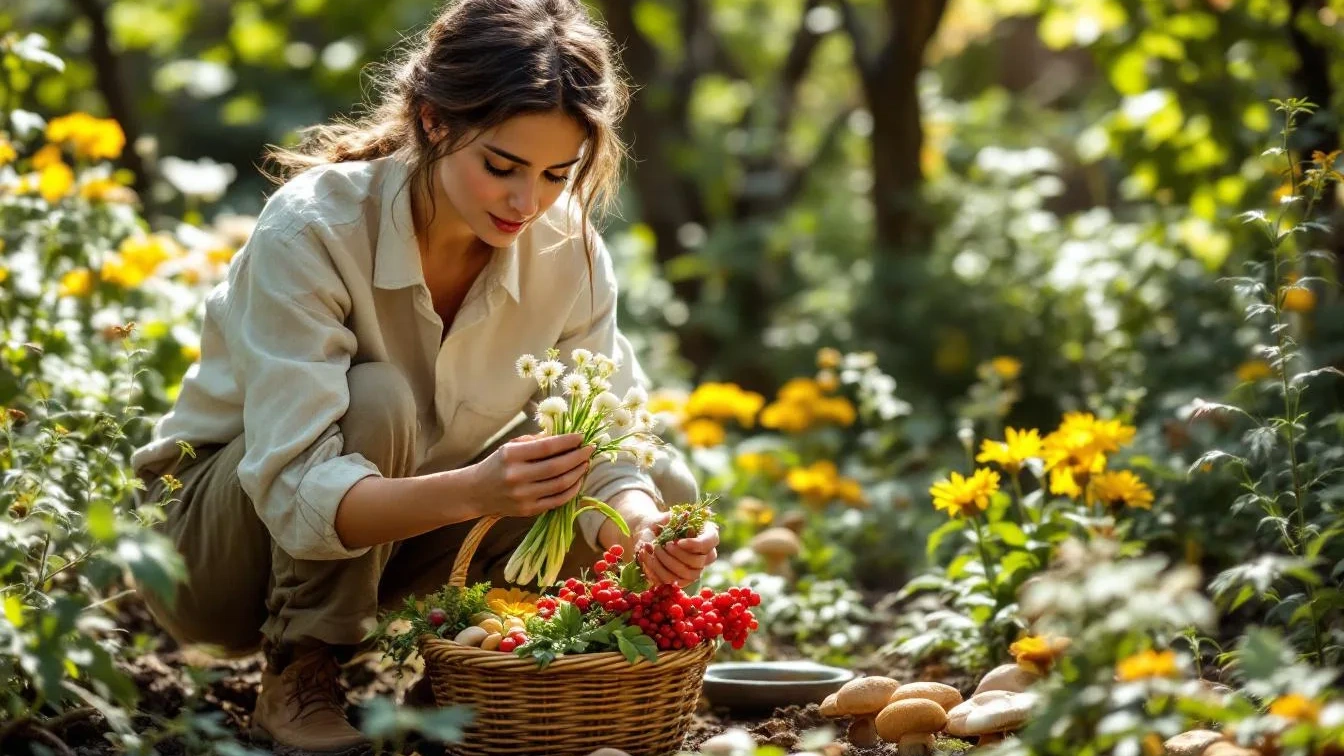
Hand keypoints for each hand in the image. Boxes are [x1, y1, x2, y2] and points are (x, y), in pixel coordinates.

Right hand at [468, 433, 592, 517]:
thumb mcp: (511, 447)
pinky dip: (572, 490)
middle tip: (590, 449)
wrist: (476, 492)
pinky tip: (578, 480)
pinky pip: (557, 500)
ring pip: (560, 484)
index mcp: (511, 456)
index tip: (582, 437)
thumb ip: (536, 442)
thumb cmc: (497, 465)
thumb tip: (565, 438)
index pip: (547, 447)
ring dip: (578, 473)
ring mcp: (523, 496)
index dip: (568, 442)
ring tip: (585, 463)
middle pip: (557, 467)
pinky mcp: (528, 510)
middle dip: (578, 456)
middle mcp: (517, 476)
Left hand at [624, 508, 719, 587]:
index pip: (709, 542)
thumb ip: (673, 517)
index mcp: (708, 535)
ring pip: (687, 575)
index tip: (677, 541)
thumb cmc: (661, 523)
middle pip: (698, 562)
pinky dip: (658, 571)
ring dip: (667, 564)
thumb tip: (680, 517)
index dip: (694, 544)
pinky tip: (649, 559)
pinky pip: (673, 581)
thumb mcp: (666, 516)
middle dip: (678, 555)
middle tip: (663, 545)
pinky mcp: (682, 580)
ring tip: (654, 550)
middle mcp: (706, 554)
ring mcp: (696, 569)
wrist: (649, 534)